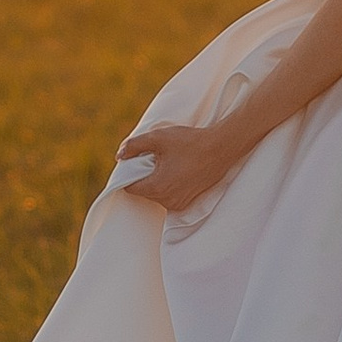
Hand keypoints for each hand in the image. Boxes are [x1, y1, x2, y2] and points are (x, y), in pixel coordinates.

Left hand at [114, 117, 239, 213]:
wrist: (221, 149)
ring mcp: (179, 204)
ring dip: (157, 181)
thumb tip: (120, 155)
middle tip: (156, 159)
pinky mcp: (188, 202)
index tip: (137, 161)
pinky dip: (169, 185)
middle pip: (143, 191)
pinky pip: (169, 196)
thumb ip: (134, 145)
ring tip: (169, 163)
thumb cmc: (190, 142)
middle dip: (144, 176)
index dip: (129, 174)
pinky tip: (178, 170)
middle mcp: (167, 201)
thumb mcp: (158, 138)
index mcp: (156, 188)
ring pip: (156, 194)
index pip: (129, 187)